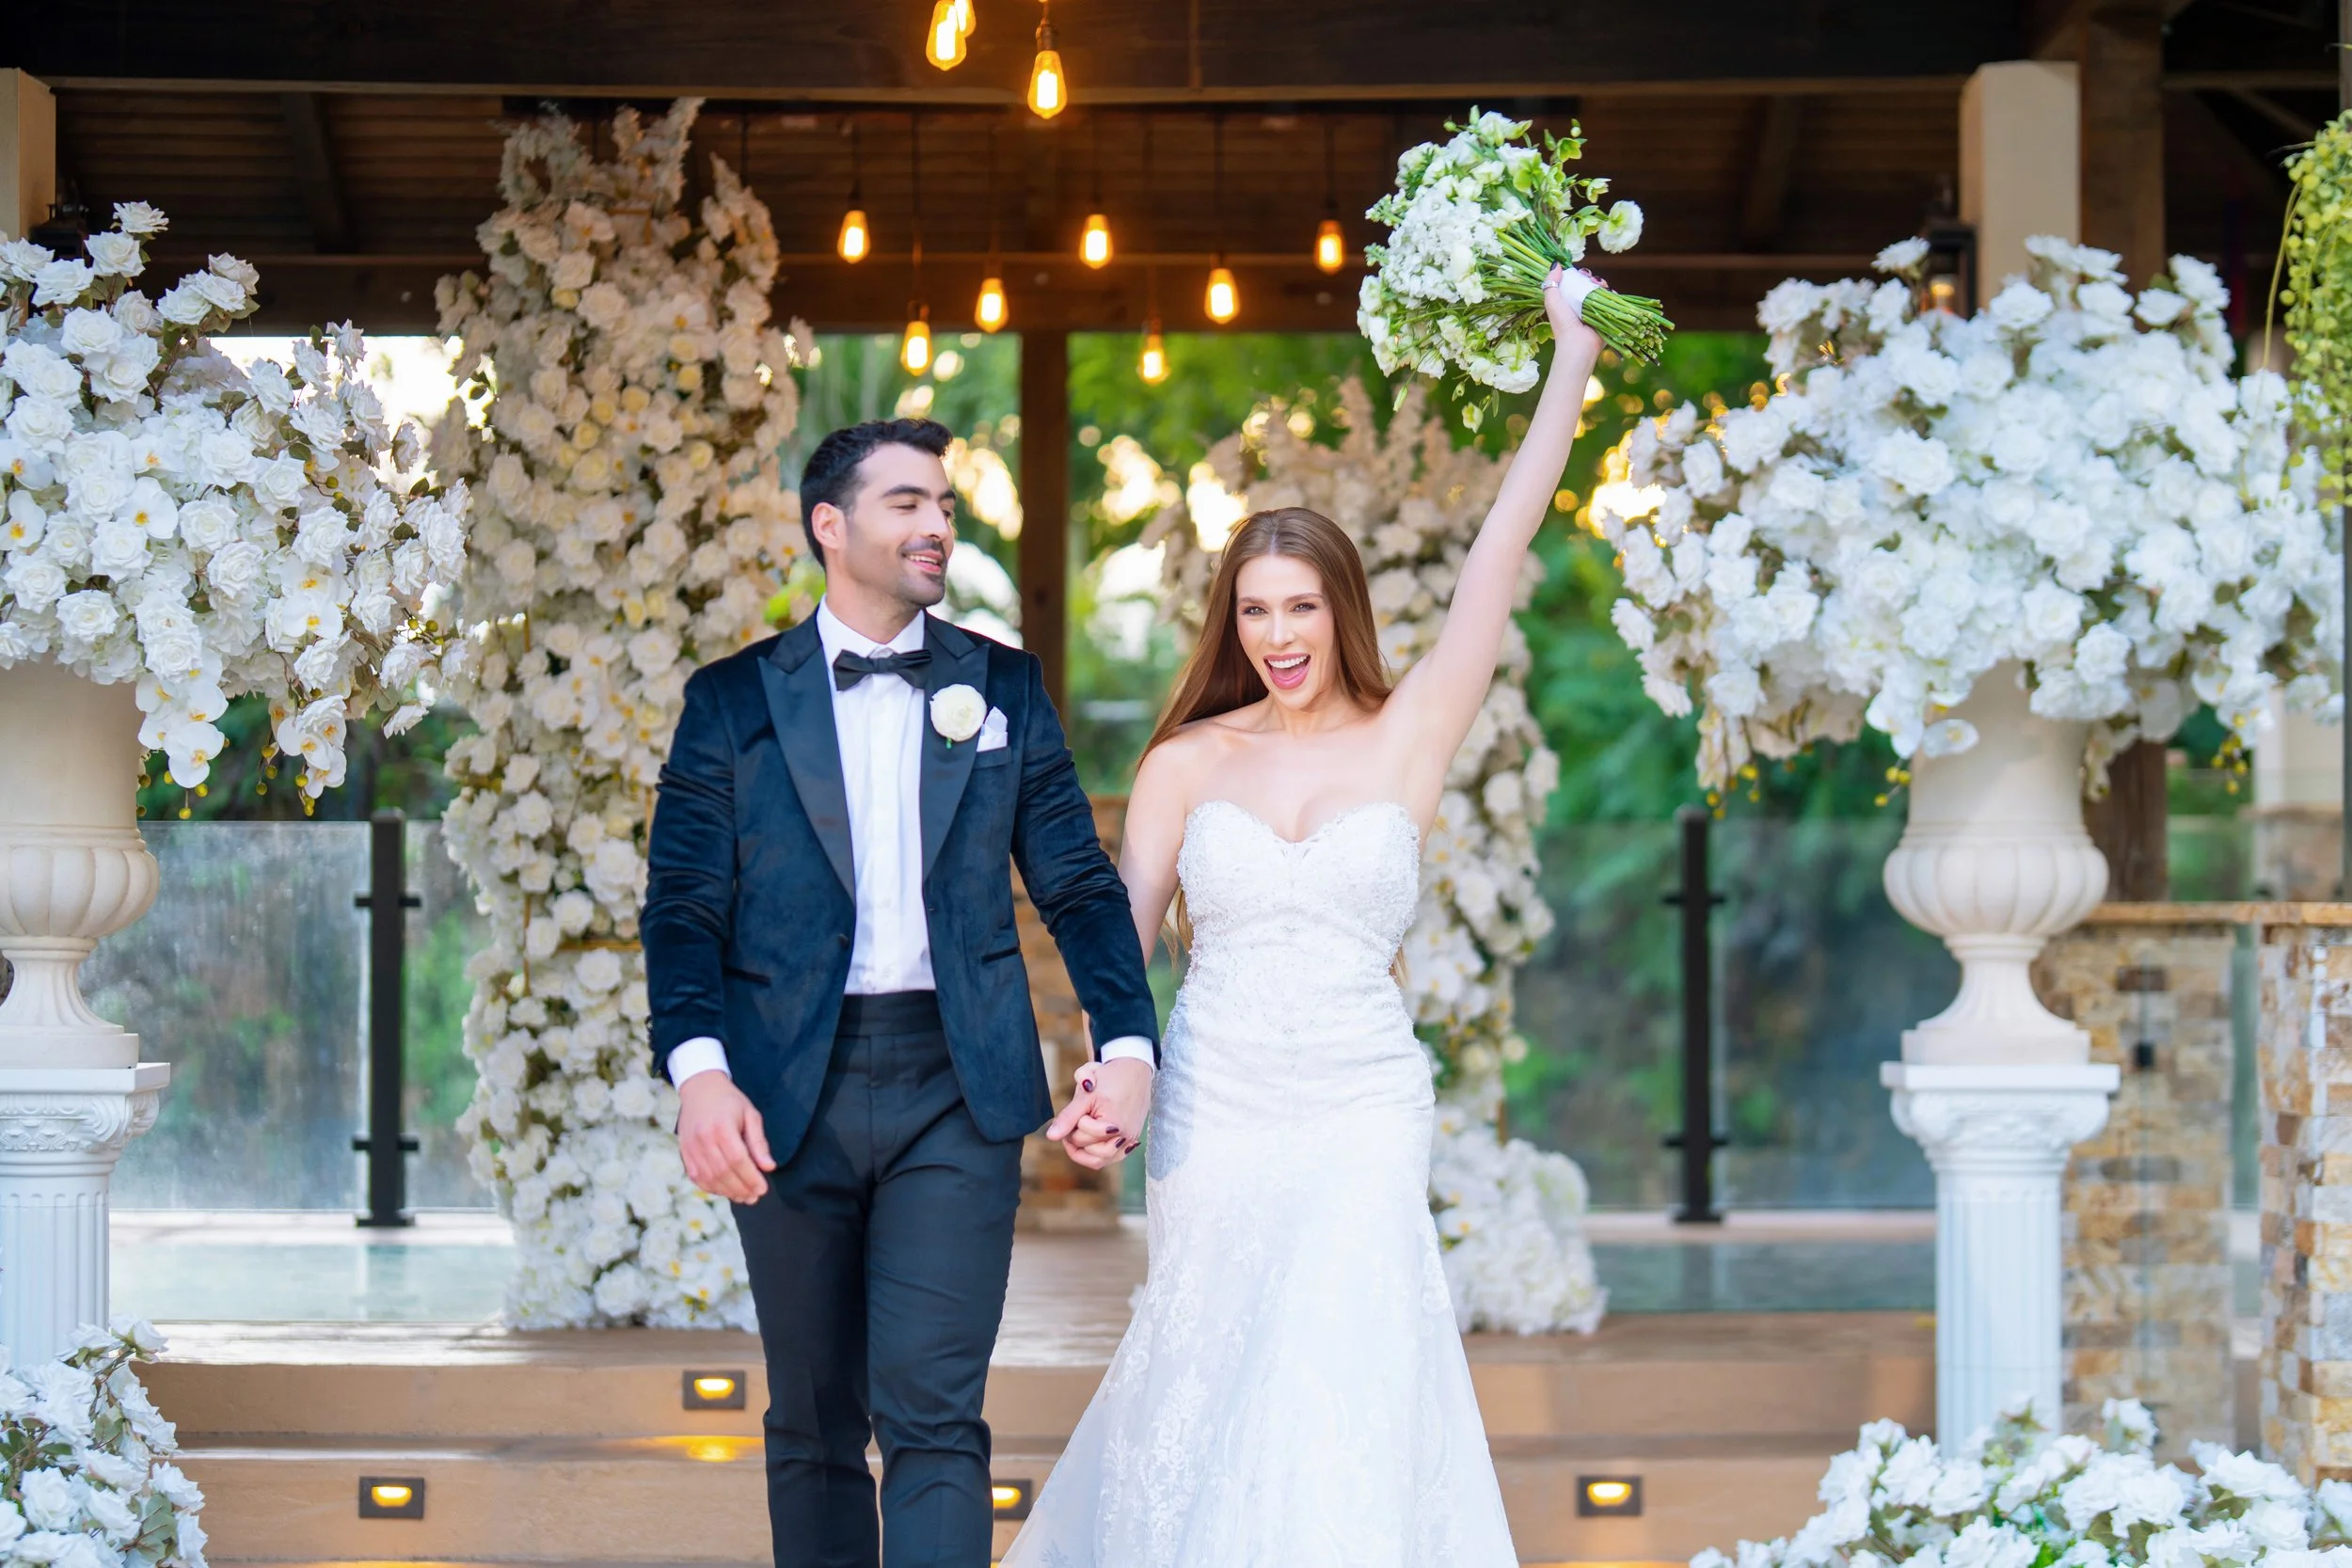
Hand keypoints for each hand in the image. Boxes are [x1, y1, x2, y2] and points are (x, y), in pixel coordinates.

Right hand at [675, 1072, 775, 1202]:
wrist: (699, 1089)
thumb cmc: (729, 1101)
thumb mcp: (750, 1115)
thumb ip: (758, 1142)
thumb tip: (768, 1167)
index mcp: (722, 1127)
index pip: (738, 1160)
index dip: (751, 1178)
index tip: (763, 1188)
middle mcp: (703, 1139)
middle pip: (723, 1172)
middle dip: (741, 1189)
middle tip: (755, 1196)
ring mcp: (691, 1147)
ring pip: (709, 1178)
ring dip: (728, 1192)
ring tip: (744, 1197)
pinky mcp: (684, 1153)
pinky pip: (697, 1177)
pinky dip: (711, 1188)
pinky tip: (725, 1191)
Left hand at [1045, 1057, 1152, 1170]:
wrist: (1135, 1070)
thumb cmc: (1111, 1078)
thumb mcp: (1086, 1095)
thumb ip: (1068, 1117)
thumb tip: (1050, 1136)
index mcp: (1113, 1125)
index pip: (1080, 1137)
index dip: (1073, 1123)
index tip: (1078, 1107)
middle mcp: (1124, 1137)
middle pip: (1087, 1150)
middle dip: (1077, 1135)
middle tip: (1077, 1117)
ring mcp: (1128, 1141)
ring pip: (1098, 1161)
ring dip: (1084, 1149)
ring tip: (1079, 1131)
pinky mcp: (1131, 1141)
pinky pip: (1110, 1158)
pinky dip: (1097, 1153)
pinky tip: (1090, 1139)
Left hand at [1544, 264, 1605, 357]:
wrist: (1578, 344)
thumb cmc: (1562, 324)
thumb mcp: (1552, 301)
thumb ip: (1551, 283)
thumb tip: (1557, 264)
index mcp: (1568, 301)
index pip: (1576, 283)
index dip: (1579, 275)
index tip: (1580, 273)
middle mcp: (1582, 305)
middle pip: (1590, 285)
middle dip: (1591, 278)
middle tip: (1591, 279)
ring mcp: (1595, 310)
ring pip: (1602, 291)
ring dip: (1602, 284)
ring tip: (1599, 286)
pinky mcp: (1607, 316)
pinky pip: (1612, 301)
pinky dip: (1612, 294)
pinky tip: (1609, 293)